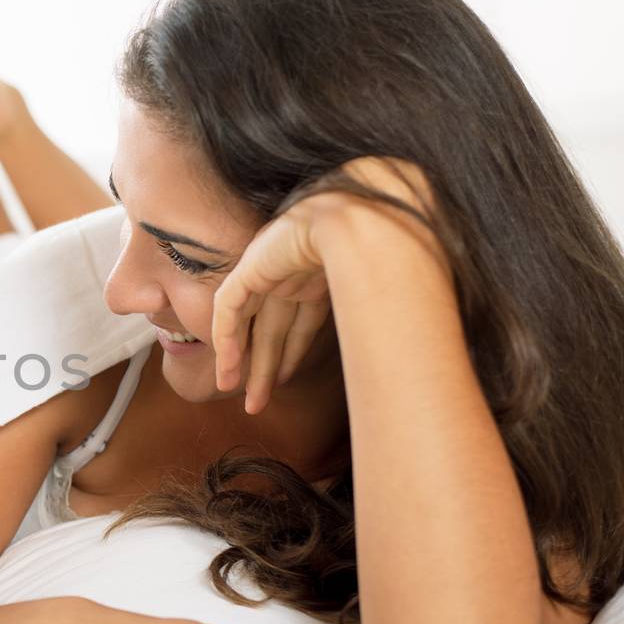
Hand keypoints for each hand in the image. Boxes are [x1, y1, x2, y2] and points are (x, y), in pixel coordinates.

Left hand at [212, 156, 435, 414]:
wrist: (362, 220)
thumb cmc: (384, 253)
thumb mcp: (375, 298)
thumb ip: (370, 322)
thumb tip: (396, 356)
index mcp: (320, 276)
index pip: (298, 322)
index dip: (290, 353)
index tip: (283, 380)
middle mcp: (292, 273)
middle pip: (272, 328)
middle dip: (264, 366)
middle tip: (255, 403)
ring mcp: (271, 268)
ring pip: (247, 323)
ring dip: (240, 360)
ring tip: (233, 392)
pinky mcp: (251, 267)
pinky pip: (229, 309)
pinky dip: (226, 339)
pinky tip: (226, 365)